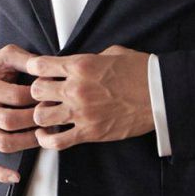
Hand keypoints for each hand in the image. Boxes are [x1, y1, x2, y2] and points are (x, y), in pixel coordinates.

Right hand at [0, 44, 44, 182]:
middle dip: (35, 120)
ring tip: (44, 136)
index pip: (15, 96)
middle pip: (10, 121)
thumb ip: (25, 59)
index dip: (37, 98)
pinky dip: (0, 173)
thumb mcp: (4, 57)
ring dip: (27, 142)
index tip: (52, 96)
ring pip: (3, 142)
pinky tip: (16, 176)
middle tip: (53, 116)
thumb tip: (46, 65)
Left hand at [17, 45, 152, 147]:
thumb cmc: (141, 72)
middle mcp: (76, 88)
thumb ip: (89, 59)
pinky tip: (48, 135)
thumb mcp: (112, 54)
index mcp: (80, 65)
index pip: (40, 66)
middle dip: (37, 94)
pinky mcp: (89, 132)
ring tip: (48, 115)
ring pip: (41, 116)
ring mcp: (81, 112)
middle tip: (45, 96)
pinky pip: (56, 141)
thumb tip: (76, 63)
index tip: (36, 73)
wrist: (160, 94)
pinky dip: (47, 140)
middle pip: (35, 91)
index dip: (33, 70)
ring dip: (41, 116)